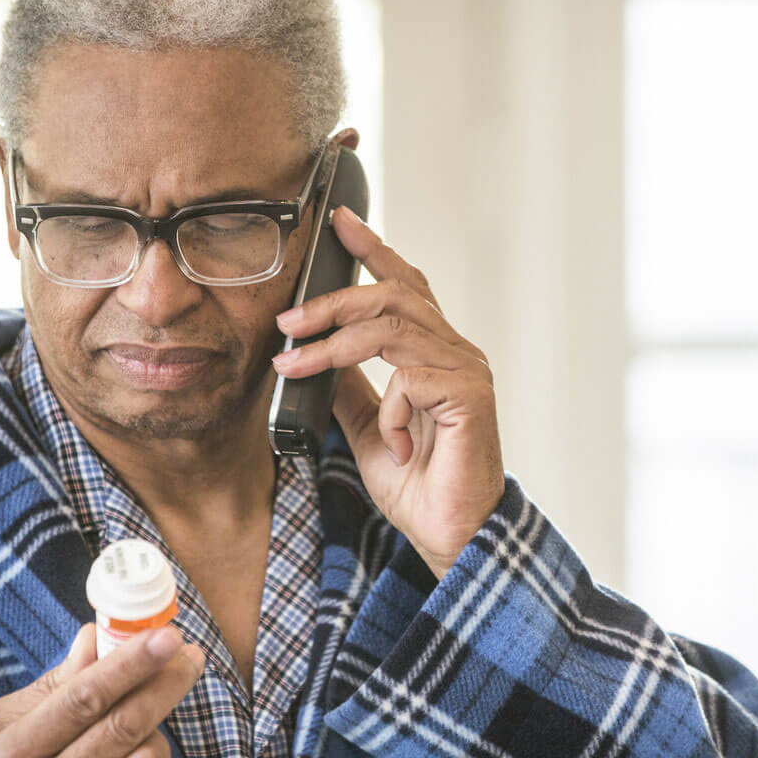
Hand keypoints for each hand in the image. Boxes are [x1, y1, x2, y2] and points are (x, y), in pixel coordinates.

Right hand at [0, 625, 204, 757]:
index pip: (85, 697)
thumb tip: (95, 636)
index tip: (167, 636)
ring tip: (143, 735)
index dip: (131, 662)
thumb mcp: (2, 732)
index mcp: (17, 752)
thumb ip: (53, 685)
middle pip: (126, 725)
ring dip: (158, 738)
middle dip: (167, 682)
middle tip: (190, 657)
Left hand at [273, 206, 503, 577]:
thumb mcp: (367, 427)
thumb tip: (317, 353)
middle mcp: (456, 353)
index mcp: (435, 353)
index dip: (375, 250)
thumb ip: (350, 386)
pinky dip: (388, 409)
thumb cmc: (421, 485)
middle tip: (288, 322)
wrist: (451, 535)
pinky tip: (392, 442)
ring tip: (298, 364)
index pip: (406, 286)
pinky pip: (409, 379)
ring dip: (335, 344)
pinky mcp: (469, 397)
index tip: (341, 222)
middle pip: (393, 296)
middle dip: (332, 301)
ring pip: (394, 327)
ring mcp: (466, 372)